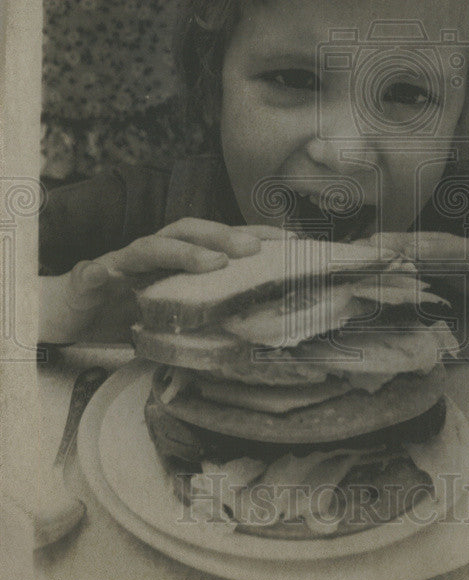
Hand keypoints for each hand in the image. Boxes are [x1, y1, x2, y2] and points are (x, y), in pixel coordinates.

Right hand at [39, 220, 294, 344]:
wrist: (67, 317)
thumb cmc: (123, 316)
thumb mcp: (172, 324)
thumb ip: (203, 327)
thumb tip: (250, 346)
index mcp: (177, 261)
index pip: (219, 241)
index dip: (254, 235)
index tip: (290, 241)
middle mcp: (155, 253)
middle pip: (192, 232)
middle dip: (226, 235)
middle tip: (257, 248)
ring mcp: (123, 261)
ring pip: (155, 244)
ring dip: (186, 250)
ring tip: (215, 261)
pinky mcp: (91, 276)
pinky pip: (104, 269)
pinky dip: (114, 269)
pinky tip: (113, 273)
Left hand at [369, 231, 468, 378]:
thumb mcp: (462, 326)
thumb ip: (432, 322)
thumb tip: (385, 329)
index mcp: (466, 270)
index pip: (427, 253)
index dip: (394, 248)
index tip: (359, 250)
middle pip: (445, 247)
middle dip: (409, 242)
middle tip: (374, 245)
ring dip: (446, 255)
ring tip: (413, 258)